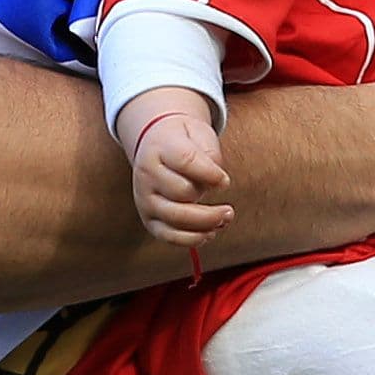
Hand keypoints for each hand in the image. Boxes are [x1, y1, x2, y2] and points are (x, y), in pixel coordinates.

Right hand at [118, 86, 230, 247]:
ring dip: (205, 224)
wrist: (156, 145)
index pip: (186, 161)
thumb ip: (210, 156)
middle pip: (181, 193)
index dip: (210, 174)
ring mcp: (145, 197)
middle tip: (229, 210)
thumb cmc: (184, 141)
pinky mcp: (148, 217)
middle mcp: (147, 173)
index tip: (225, 182)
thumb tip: (217, 184)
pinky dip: (191, 239)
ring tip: (224, 221)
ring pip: (175, 218)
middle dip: (209, 206)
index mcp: (160, 147)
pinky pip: (168, 235)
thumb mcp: (199, 134)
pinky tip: (209, 233)